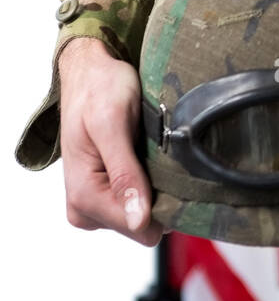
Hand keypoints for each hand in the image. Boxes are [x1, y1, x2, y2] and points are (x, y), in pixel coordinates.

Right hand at [58, 37, 163, 246]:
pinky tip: (147, 156)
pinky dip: (151, 180)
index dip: (164, 202)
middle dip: (159, 192)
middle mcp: (84, 209)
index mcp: (83, 197)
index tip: (174, 170)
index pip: (140, 229)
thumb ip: (124, 174)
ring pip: (145, 214)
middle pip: (144, 226)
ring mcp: (95, 205)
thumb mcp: (113, 125)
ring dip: (155, 184)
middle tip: (158, 152)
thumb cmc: (100, 89)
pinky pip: (141, 201)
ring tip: (149, 150)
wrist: (90, 72)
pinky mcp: (107, 194)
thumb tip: (139, 221)